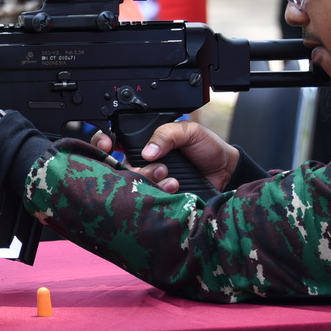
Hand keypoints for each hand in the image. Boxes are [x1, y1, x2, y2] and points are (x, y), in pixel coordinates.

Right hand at [92, 121, 238, 192]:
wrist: (226, 173)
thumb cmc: (207, 149)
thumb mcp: (188, 131)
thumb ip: (166, 134)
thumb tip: (147, 152)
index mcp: (144, 142)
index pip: (114, 141)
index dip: (104, 142)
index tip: (108, 144)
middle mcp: (142, 162)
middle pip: (119, 167)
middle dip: (134, 168)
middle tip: (159, 166)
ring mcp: (149, 181)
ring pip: (132, 184)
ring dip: (149, 180)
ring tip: (170, 176)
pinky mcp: (158, 197)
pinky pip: (147, 199)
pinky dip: (160, 192)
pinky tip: (175, 187)